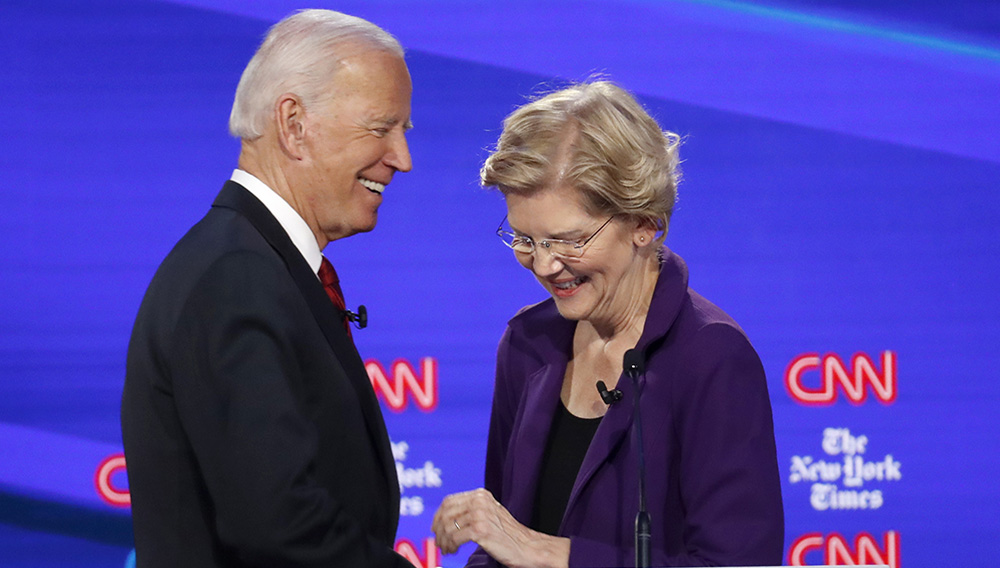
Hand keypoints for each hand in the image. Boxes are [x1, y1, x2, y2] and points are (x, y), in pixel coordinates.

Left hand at [431, 488, 569, 567]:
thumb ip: (471, 510)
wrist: (528, 547)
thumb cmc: (509, 534)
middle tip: (439, 542)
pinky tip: (453, 551)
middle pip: (445, 513)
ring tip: (447, 550)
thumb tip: (445, 518)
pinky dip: (450, 546)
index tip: (436, 528)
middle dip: (438, 530)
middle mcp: (479, 501)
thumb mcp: (489, 513)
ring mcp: (480, 514)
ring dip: (443, 541)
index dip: (438, 515)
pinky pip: (454, 537)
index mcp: (481, 495)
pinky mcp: (481, 530)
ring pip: (447, 526)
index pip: (449, 501)